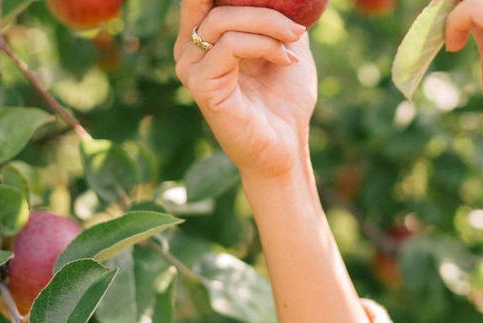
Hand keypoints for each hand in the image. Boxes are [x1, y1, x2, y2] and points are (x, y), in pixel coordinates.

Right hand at [174, 1, 317, 181]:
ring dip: (268, 25)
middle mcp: (188, 51)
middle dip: (258, 6)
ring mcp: (191, 69)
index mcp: (201, 38)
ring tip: (294, 42)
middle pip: (209, 1)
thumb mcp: (285, 45)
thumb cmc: (285, 103)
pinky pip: (231, 46)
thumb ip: (277, 15)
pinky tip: (286, 60)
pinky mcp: (202, 87)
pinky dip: (264, 45)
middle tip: (294, 25)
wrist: (286, 148)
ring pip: (223, 21)